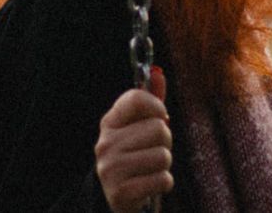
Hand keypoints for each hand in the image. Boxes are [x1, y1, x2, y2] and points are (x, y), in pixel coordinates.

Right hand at [95, 69, 172, 212]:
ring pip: (163, 155)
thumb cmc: (133, 157)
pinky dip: (163, 183)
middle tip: (152, 151)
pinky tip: (149, 184)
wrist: (114, 197)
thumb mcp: (138, 129)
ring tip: (150, 169)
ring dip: (164, 165)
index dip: (157, 106)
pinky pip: (163, 179)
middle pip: (159, 128)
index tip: (160, 117)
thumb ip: (150, 102)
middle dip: (165, 141)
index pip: (136, 98)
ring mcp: (111, 168)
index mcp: (109, 123)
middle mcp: (106, 143)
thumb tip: (158, 73)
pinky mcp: (121, 192)